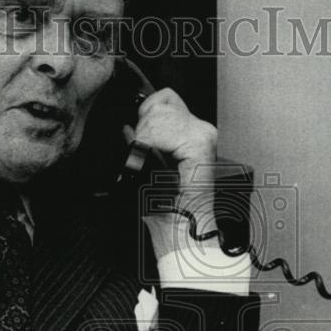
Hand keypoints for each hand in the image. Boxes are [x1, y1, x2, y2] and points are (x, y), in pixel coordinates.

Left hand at [123, 88, 217, 221]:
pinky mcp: (201, 143)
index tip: (141, 144)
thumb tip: (126, 127)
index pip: (164, 98)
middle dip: (144, 126)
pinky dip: (150, 144)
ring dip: (146, 137)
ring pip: (160, 111)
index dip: (144, 117)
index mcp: (191, 134)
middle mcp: (201, 131)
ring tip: (154, 162)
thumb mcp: (146, 168)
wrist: (181, 231)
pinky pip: (162, 128)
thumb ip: (139, 143)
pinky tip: (157, 163)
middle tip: (147, 156)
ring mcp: (203, 135)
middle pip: (161, 101)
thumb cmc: (165, 210)